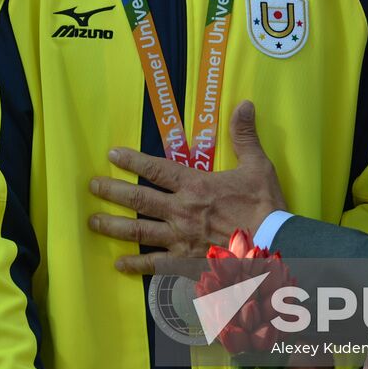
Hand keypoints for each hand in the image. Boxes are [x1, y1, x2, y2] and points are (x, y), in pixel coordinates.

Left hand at [88, 100, 287, 273]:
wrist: (275, 247)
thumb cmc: (266, 207)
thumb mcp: (258, 166)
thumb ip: (244, 136)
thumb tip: (244, 104)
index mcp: (196, 186)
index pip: (156, 169)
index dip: (132, 161)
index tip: (112, 155)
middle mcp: (181, 211)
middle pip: (138, 199)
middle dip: (112, 192)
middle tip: (92, 187)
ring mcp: (181, 239)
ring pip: (139, 231)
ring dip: (113, 226)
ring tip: (93, 222)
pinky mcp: (186, 262)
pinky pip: (155, 264)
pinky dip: (136, 265)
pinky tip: (119, 264)